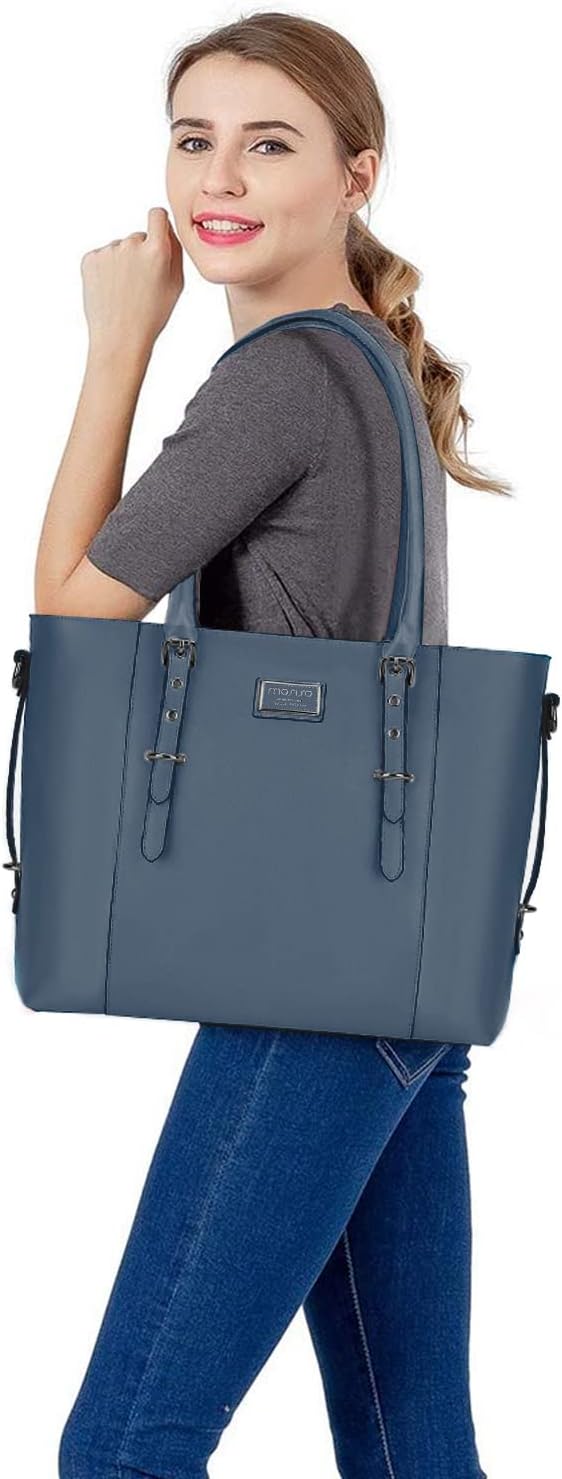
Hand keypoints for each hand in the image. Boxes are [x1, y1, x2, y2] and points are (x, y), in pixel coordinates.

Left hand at [81, 207, 183, 360]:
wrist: (119, 338)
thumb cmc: (151, 316)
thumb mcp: (176, 285)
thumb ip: (174, 251)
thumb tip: (166, 228)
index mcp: (156, 250)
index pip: (157, 215)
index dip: (158, 223)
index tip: (157, 233)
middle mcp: (131, 245)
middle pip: (138, 237)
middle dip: (140, 253)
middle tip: (141, 284)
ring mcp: (108, 251)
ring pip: (119, 249)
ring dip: (122, 264)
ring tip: (124, 292)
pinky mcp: (89, 259)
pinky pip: (102, 257)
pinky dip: (106, 271)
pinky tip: (111, 291)